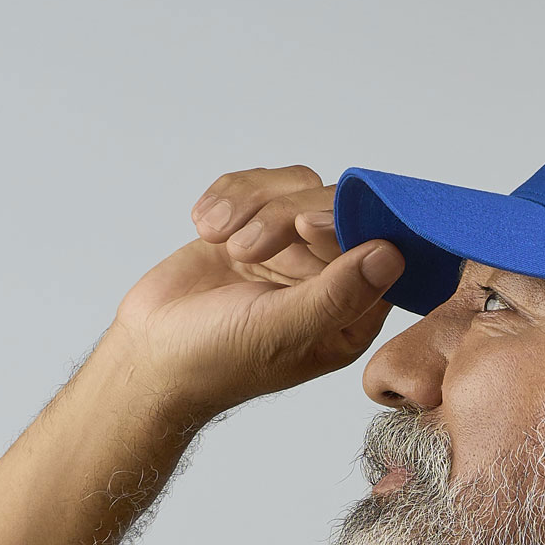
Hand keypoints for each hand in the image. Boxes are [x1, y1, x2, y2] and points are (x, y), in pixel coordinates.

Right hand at [104, 164, 405, 419]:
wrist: (151, 355)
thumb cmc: (218, 360)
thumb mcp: (282, 330)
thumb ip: (338, 294)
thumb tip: (392, 254)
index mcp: (352, 313)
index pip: (376, 245)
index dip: (345, 222)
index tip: (304, 224)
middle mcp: (329, 277)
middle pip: (332, 206)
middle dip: (282, 216)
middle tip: (243, 249)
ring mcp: (291, 249)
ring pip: (294, 186)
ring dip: (249, 204)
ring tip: (217, 241)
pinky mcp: (253, 227)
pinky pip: (258, 184)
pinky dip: (228, 198)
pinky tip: (206, 230)